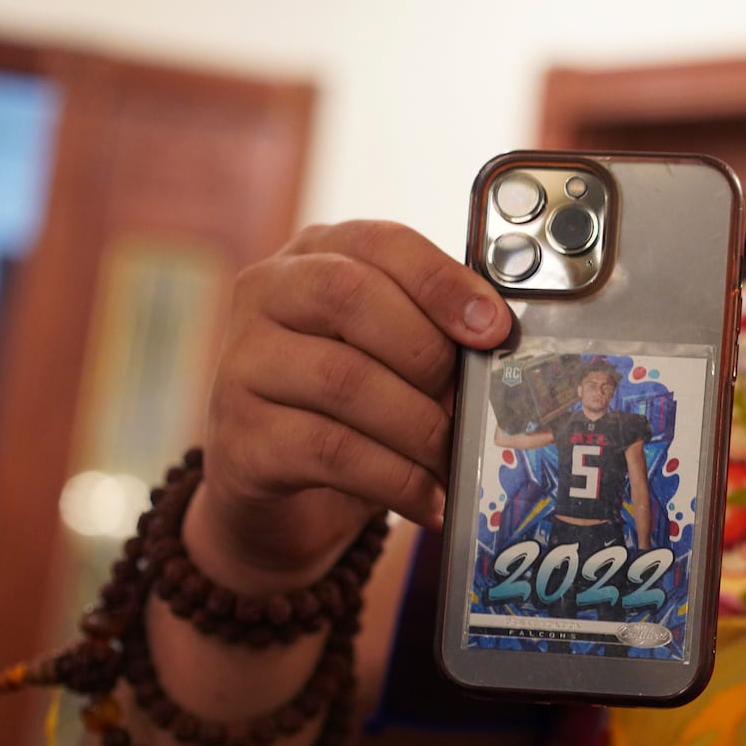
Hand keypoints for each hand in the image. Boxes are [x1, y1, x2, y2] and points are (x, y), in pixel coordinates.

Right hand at [192, 221, 510, 589]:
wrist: (276, 483)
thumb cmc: (352, 404)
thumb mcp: (390, 352)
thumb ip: (436, 334)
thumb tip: (502, 350)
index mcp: (317, 255)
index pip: (381, 243)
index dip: (444, 282)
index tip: (495, 328)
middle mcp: (267, 295)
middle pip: (352, 298)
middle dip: (428, 357)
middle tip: (469, 406)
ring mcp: (242, 364)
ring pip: (344, 380)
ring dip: (420, 428)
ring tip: (456, 462)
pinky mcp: (242, 438)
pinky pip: (332, 451)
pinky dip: (398, 481)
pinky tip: (432, 502)